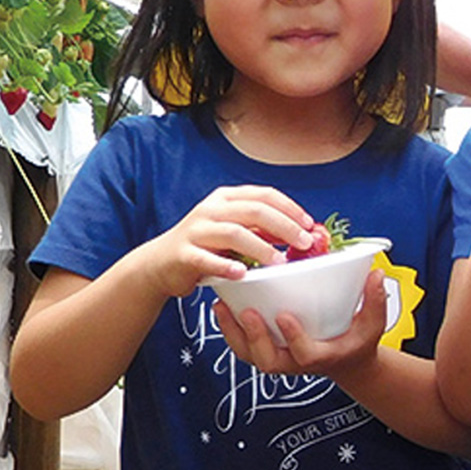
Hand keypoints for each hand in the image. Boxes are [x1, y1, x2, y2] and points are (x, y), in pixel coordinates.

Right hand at [139, 185, 319, 298]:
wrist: (160, 264)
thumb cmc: (205, 247)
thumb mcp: (235, 231)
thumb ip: (262, 230)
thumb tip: (300, 233)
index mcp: (227, 198)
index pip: (264, 195)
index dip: (290, 208)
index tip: (310, 224)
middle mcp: (211, 209)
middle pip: (254, 211)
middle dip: (284, 226)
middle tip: (304, 243)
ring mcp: (196, 230)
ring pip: (234, 233)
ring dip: (261, 247)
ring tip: (280, 262)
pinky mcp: (184, 253)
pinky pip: (207, 259)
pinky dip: (226, 266)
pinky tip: (242, 274)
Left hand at [215, 269, 387, 377]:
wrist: (345, 361)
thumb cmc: (357, 340)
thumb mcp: (373, 324)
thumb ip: (376, 301)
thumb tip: (377, 274)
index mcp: (322, 357)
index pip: (304, 355)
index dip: (294, 339)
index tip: (286, 316)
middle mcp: (295, 363)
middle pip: (268, 360)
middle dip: (255, 337)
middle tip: (246, 312)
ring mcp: (278, 359)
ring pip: (249, 354)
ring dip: (234, 333)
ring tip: (223, 307)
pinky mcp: (265, 351)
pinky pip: (242, 346)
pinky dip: (229, 329)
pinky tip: (222, 306)